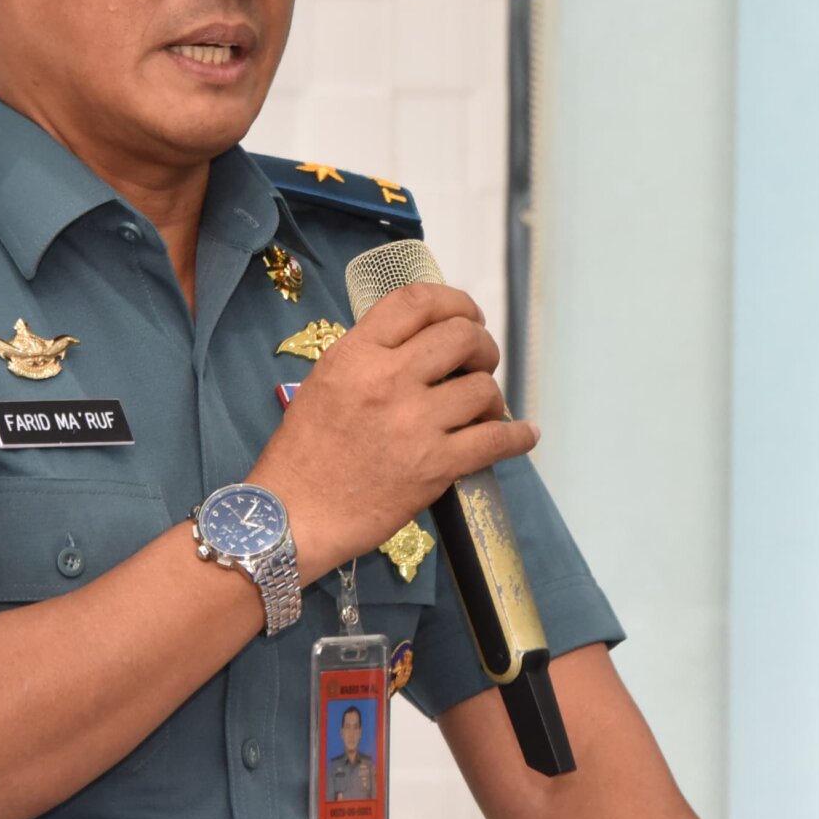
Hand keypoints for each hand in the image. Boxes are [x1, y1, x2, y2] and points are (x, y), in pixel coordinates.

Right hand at [246, 282, 537, 574]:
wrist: (294, 517)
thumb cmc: (303, 454)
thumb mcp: (324, 383)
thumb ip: (369, 356)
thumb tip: (419, 345)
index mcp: (356, 355)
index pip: (416, 301)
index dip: (453, 301)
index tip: (466, 315)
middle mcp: (388, 380)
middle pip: (461, 336)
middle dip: (481, 344)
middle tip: (478, 361)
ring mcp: (415, 423)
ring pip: (483, 387)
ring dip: (492, 395)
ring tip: (484, 409)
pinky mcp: (435, 466)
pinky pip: (495, 440)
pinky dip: (517, 436)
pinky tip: (523, 435)